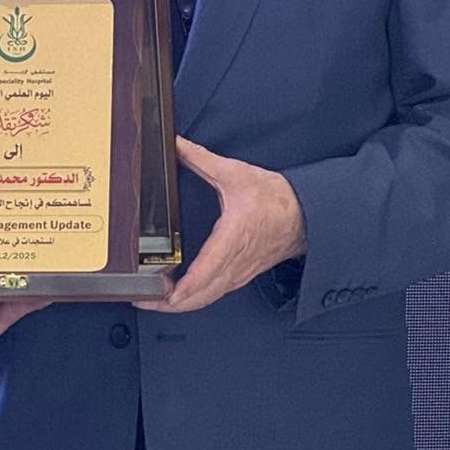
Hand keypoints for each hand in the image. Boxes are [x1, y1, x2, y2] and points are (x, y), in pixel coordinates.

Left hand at [156, 137, 306, 313]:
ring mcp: (239, 273)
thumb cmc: (277, 199)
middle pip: (200, 297)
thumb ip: (202, 159)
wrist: (307, 215)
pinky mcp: (241, 275)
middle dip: (169, 304)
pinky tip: (179, 294)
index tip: (159, 294)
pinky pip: (215, 293)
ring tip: (153, 298)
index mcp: (233, 238)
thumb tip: (177, 145)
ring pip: (207, 299)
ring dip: (180, 304)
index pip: (204, 273)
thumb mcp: (236, 173)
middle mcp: (235, 262)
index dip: (181, 289)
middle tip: (142, 300)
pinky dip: (195, 298)